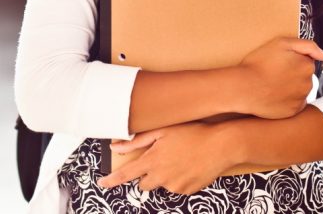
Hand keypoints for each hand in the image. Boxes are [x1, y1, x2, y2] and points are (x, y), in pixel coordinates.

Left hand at [97, 122, 234, 193]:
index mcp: (153, 160)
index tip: (102, 183)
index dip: (112, 180)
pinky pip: (176, 187)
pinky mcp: (187, 191)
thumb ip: (138, 140)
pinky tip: (188, 165)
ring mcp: (174, 186)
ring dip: (165, 174)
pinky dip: (179, 178)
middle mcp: (161, 177)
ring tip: (180, 157)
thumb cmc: (192, 133)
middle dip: (147, 174)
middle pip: (144, 184)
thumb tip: (117, 146)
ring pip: (162, 184)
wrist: (220, 145)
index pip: (126, 174)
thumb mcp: (164, 131)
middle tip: (161, 159)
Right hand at [236, 37, 322, 118]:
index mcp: (307, 65)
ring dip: (290, 87)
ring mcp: (301, 99)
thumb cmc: (260, 63)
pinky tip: (273, 95)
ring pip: (300, 90)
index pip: (306, 60)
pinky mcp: (292, 112)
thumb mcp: (282, 43)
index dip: (292, 59)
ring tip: (272, 83)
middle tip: (274, 72)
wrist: (244, 88)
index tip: (279, 60)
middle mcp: (308, 84)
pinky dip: (286, 100)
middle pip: (304, 76)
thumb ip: (308, 46)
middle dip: (293, 73)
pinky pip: (294, 104)